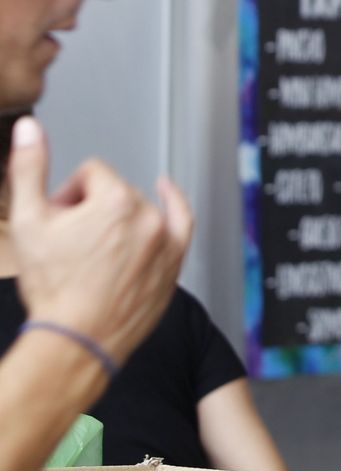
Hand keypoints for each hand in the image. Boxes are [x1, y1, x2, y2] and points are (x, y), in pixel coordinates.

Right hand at [8, 116, 193, 365]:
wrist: (77, 340)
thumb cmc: (54, 289)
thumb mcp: (28, 222)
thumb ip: (29, 168)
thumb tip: (31, 129)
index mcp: (116, 199)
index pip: (90, 172)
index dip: (68, 193)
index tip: (58, 220)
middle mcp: (148, 214)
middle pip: (115, 191)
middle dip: (90, 209)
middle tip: (71, 243)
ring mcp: (166, 238)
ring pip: (138, 209)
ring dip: (117, 219)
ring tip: (94, 252)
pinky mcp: (175, 260)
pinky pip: (182, 219)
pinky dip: (174, 201)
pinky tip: (166, 189)